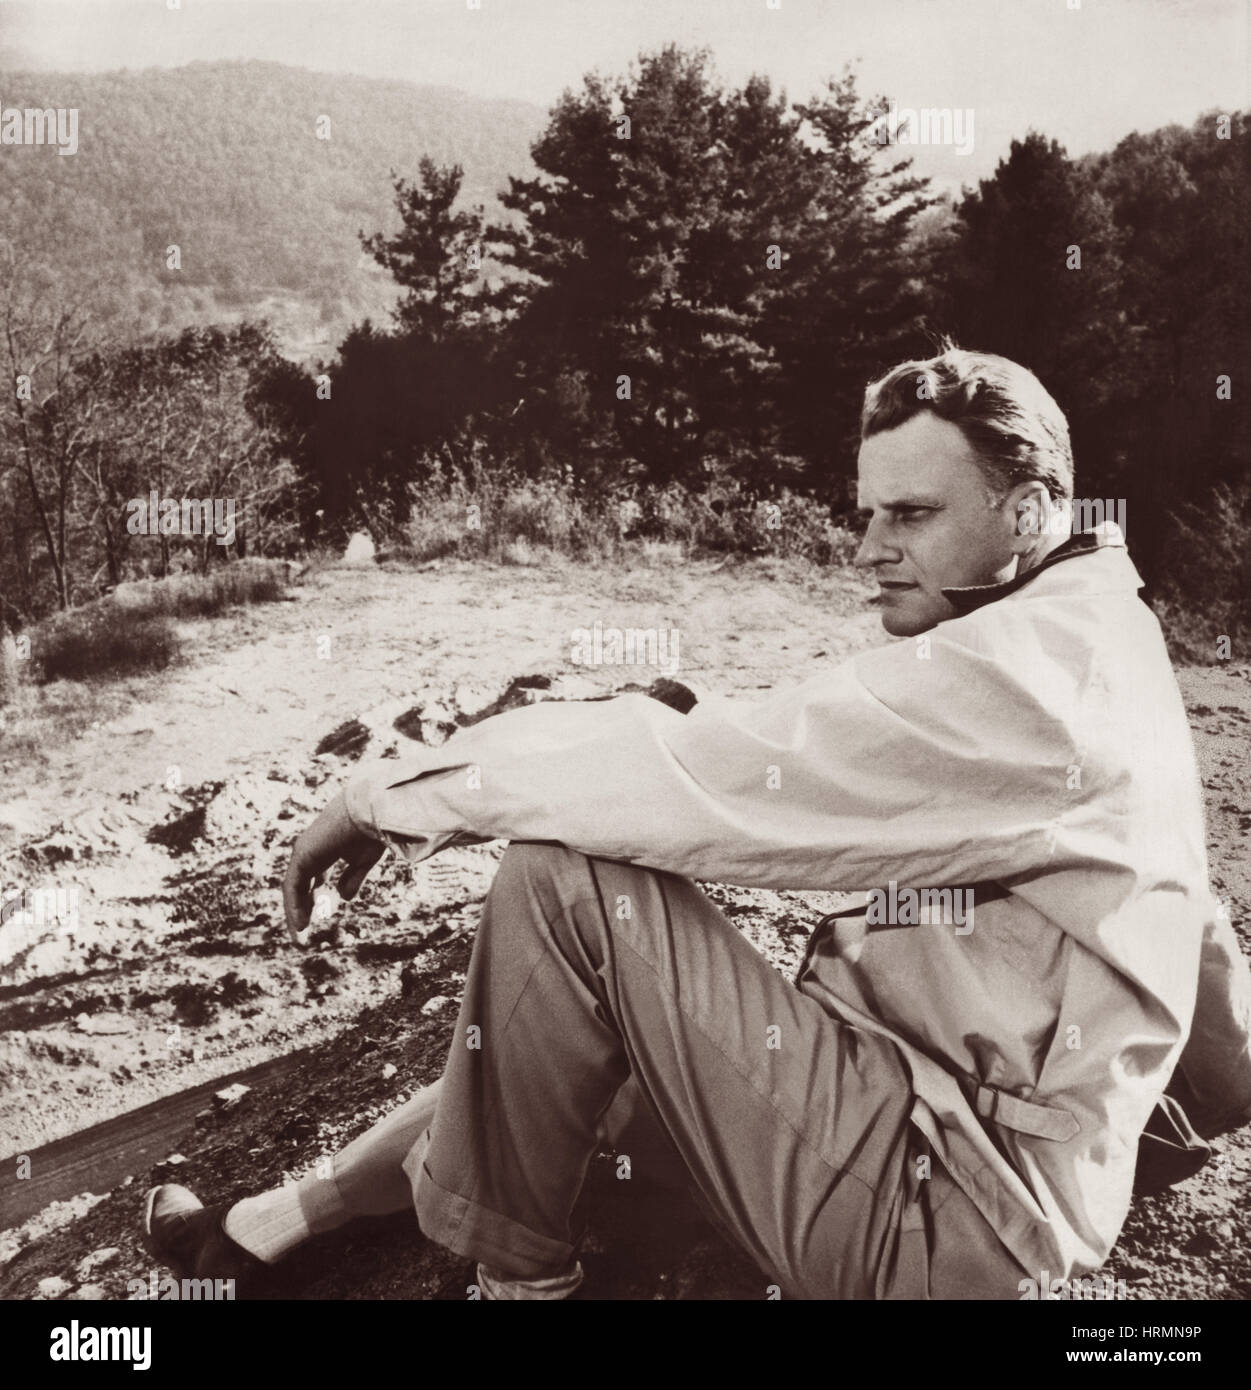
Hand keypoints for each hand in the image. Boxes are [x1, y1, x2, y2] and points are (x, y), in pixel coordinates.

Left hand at [282, 790, 385, 943]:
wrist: (370, 812)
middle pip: (300, 884)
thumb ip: (352, 879)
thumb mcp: (363, 861)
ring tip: (300, 934)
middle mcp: (310, 850)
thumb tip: (343, 898)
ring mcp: (304, 852)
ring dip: (296, 912)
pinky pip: (293, 887)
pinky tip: (301, 925)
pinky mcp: (302, 856)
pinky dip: (295, 907)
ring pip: (294, 888)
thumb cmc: (371, 832)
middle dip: (303, 906)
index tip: (320, 915)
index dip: (315, 896)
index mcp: (324, 849)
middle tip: (304, 929)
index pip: (313, 877)